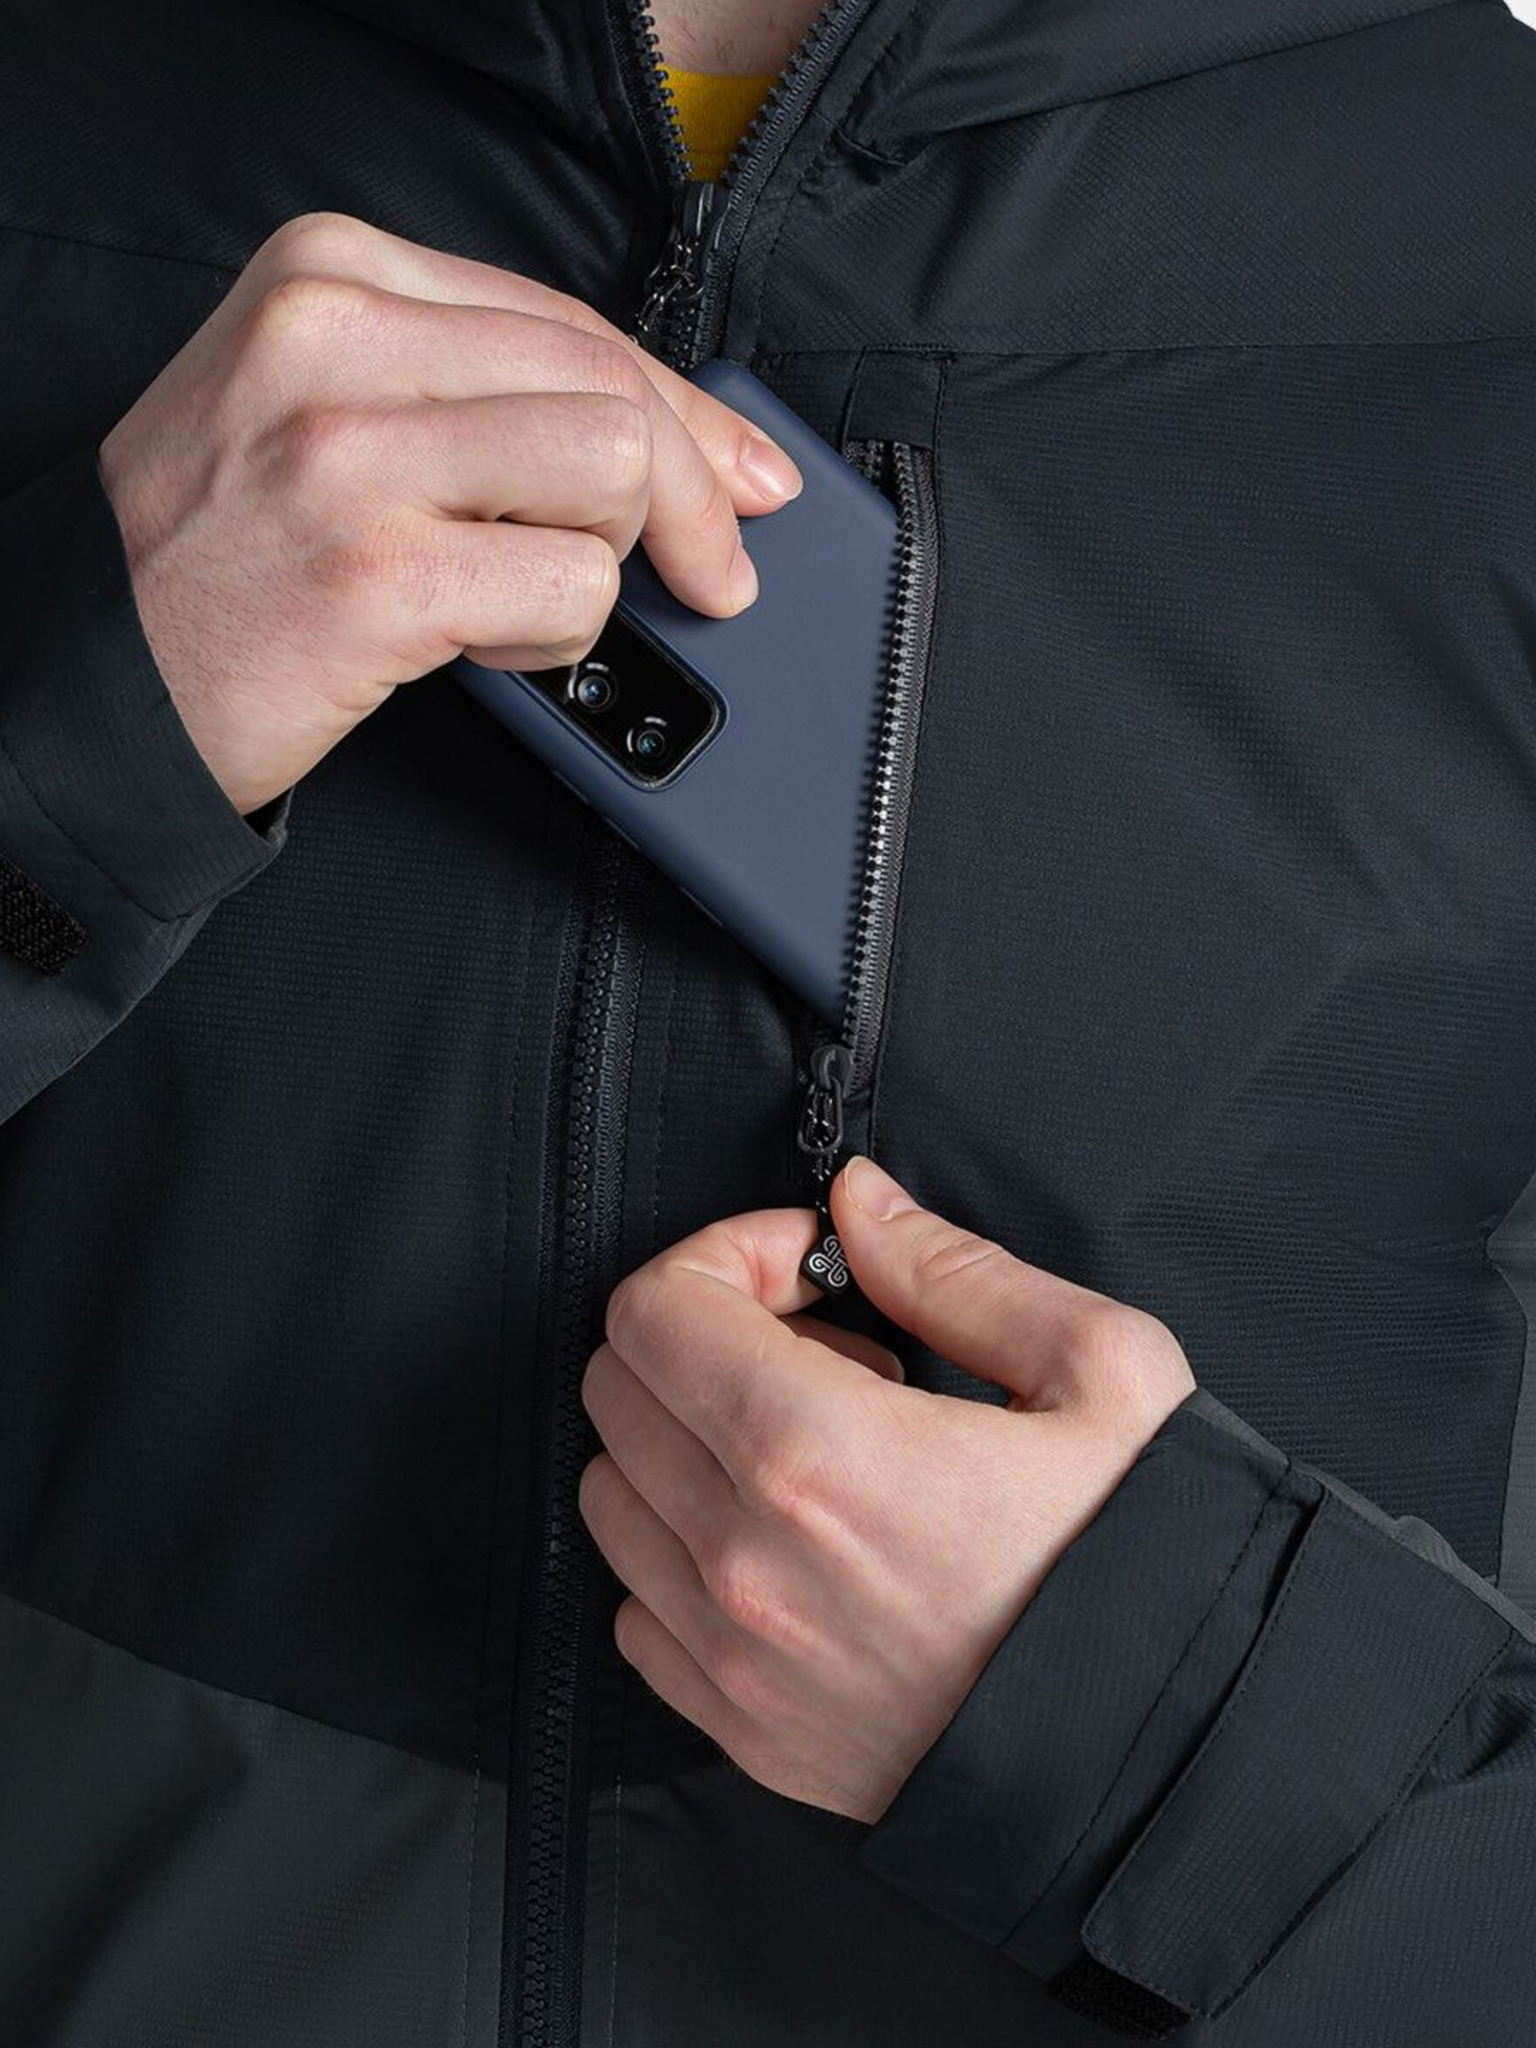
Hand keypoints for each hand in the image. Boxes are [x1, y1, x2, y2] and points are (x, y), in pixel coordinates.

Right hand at [97, 211, 800, 813]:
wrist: (96, 672)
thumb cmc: (219, 552)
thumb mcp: (323, 409)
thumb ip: (474, 392)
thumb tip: (682, 436)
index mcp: (330, 273)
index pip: (570, 319)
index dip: (688, 412)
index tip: (746, 477)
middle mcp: (336, 336)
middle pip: (612, 390)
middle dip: (695, 500)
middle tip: (712, 575)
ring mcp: (350, 450)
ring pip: (613, 473)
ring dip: (601, 563)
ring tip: (515, 597)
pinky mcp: (376, 569)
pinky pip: (574, 588)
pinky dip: (557, 637)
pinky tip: (481, 643)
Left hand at [579, 1155, 1194, 1824]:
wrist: (1170, 1762)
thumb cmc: (1148, 1565)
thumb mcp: (1101, 1371)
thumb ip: (953, 1267)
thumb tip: (858, 1201)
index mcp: (818, 1451)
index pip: (657, 1307)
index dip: (729, 1255)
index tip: (814, 1271)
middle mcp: (743, 1557)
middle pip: (618, 1385)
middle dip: (707, 1333)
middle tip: (827, 1351)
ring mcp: (730, 1654)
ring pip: (613, 1491)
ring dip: (691, 1440)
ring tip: (818, 1451)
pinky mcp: (738, 1727)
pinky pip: (636, 1607)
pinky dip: (685, 1552)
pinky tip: (794, 1543)